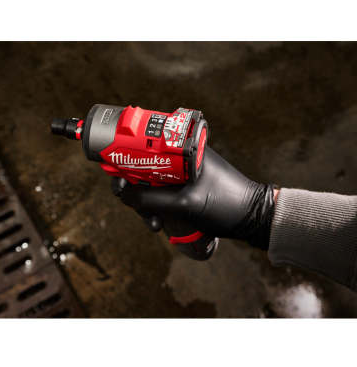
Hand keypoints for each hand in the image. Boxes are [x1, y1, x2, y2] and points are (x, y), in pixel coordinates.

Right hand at [112, 146, 275, 249]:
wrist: (254, 218)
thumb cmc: (224, 204)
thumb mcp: (184, 204)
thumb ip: (150, 200)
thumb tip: (123, 194)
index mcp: (183, 148)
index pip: (145, 142)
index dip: (124, 152)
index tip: (112, 167)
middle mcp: (181, 158)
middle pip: (143, 166)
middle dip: (133, 186)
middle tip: (127, 199)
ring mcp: (183, 175)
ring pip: (152, 184)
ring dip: (145, 203)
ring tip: (152, 223)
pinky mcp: (186, 189)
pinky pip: (163, 195)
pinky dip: (156, 208)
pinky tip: (159, 224)